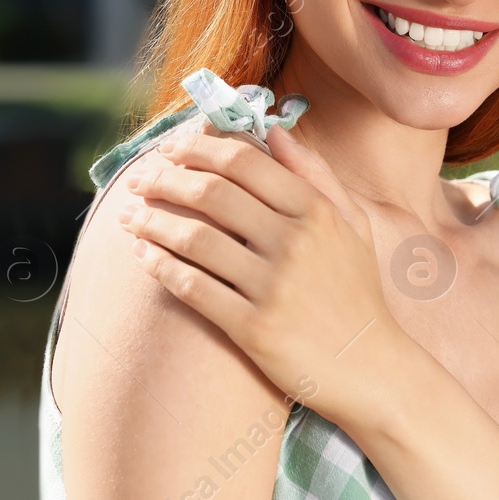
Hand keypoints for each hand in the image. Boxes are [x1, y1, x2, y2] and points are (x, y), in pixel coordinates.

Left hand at [119, 124, 407, 429]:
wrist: (370, 368)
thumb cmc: (356, 291)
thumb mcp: (352, 224)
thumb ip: (315, 173)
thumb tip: (276, 131)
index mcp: (316, 211)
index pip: (244, 162)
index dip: (198, 149)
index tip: (170, 149)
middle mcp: (294, 242)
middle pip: (212, 193)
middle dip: (165, 180)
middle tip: (138, 180)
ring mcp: (273, 287)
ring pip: (195, 239)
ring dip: (152, 222)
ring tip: (128, 216)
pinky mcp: (254, 328)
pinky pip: (193, 288)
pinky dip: (160, 266)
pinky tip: (141, 255)